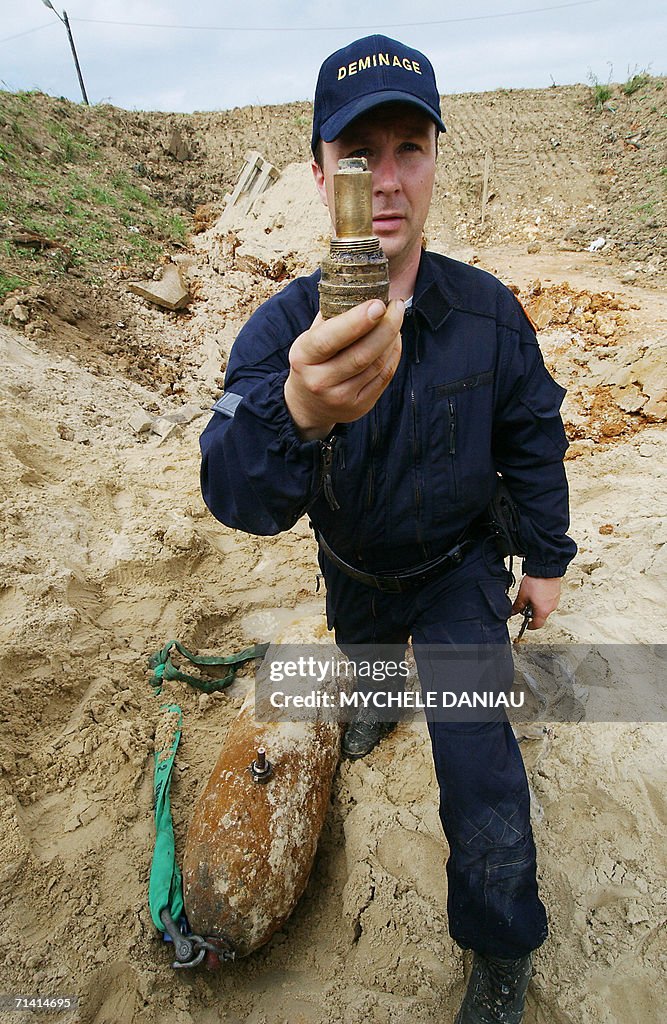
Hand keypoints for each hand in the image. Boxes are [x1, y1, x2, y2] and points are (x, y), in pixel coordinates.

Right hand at [284, 298, 403, 439]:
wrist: (306, 405)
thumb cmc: (312, 361)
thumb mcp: (309, 338)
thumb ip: (331, 317)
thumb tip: (361, 288)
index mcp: (303, 357)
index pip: (331, 338)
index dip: (357, 321)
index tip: (378, 304)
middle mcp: (320, 381)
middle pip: (362, 354)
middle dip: (386, 327)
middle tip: (397, 305)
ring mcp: (341, 398)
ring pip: (377, 364)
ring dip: (392, 338)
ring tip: (396, 318)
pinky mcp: (359, 407)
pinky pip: (384, 377)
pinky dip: (394, 355)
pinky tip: (394, 339)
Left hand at [511, 576, 561, 629]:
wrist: (547, 568)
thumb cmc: (537, 581)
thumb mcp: (523, 594)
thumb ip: (518, 605)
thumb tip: (513, 611)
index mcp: (543, 611)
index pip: (537, 625)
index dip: (530, 626)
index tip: (526, 625)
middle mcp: (551, 607)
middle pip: (541, 616)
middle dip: (532, 612)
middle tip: (525, 605)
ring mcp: (555, 600)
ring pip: (545, 607)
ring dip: (537, 605)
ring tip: (530, 595)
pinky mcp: (556, 594)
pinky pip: (549, 601)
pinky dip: (542, 599)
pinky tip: (537, 591)